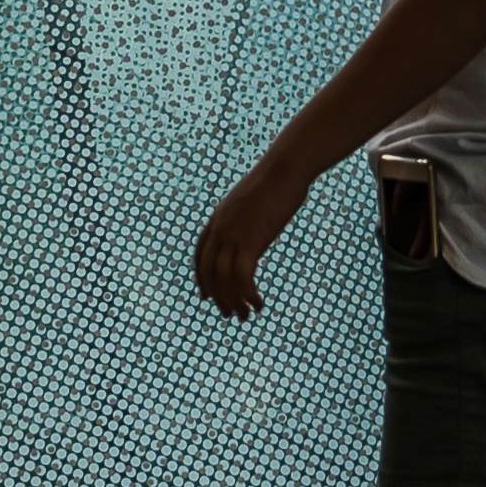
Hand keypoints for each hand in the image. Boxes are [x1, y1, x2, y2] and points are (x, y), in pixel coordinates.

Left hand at [195, 155, 308, 318]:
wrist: (284, 169)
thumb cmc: (275, 181)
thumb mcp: (252, 201)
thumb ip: (246, 217)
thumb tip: (254, 225)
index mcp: (217, 219)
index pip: (200, 256)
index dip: (202, 279)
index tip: (206, 296)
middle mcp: (219, 229)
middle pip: (209, 272)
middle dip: (218, 297)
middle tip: (229, 315)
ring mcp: (233, 236)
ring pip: (224, 280)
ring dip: (234, 302)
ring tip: (246, 316)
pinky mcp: (250, 242)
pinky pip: (243, 277)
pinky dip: (248, 295)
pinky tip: (259, 303)